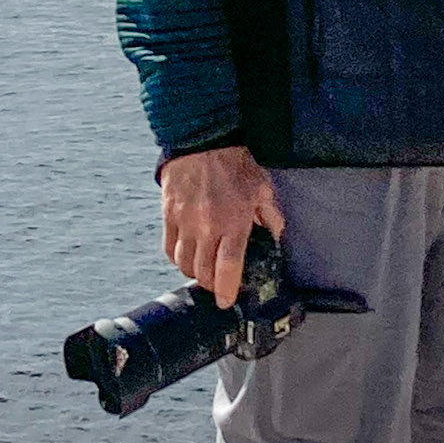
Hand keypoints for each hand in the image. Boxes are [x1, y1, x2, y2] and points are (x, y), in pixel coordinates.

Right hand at [159, 145, 284, 308]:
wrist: (202, 140)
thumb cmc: (235, 164)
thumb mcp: (262, 188)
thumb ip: (271, 216)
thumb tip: (275, 236)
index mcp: (233, 222)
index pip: (228, 267)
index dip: (227, 290)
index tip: (227, 302)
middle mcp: (206, 227)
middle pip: (203, 271)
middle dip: (212, 285)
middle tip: (219, 286)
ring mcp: (184, 222)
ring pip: (184, 263)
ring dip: (194, 273)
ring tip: (203, 272)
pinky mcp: (168, 215)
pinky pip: (168, 248)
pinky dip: (177, 258)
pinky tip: (186, 258)